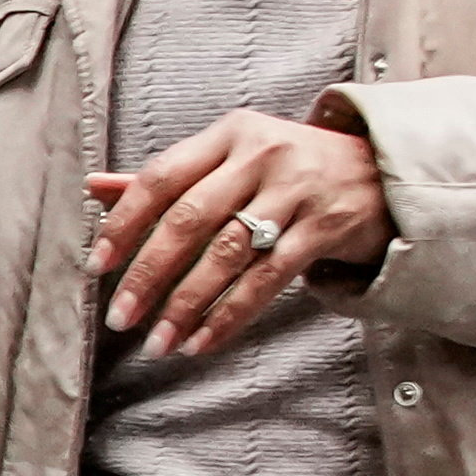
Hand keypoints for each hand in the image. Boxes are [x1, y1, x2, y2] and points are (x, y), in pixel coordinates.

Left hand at [89, 109, 386, 362]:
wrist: (383, 169)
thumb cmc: (288, 167)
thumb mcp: (230, 158)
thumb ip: (168, 177)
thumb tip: (93, 187)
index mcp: (228, 134)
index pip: (162, 177)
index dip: (124, 223)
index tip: (97, 266)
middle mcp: (260, 155)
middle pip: (190, 219)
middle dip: (149, 274)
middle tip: (119, 318)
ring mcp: (297, 190)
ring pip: (229, 253)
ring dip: (187, 304)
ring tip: (158, 341)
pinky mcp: (326, 226)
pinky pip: (269, 279)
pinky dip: (231, 314)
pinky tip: (202, 340)